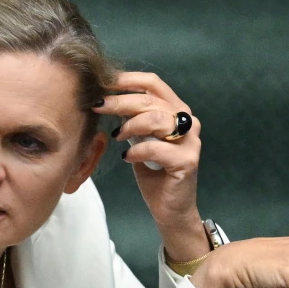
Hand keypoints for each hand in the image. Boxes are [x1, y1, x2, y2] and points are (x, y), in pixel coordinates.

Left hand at [93, 71, 208, 261]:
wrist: (169, 208)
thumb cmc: (153, 172)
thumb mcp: (139, 139)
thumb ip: (131, 120)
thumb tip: (107, 100)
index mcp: (176, 110)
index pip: (154, 84)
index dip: (128, 79)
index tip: (103, 82)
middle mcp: (187, 121)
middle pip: (151, 100)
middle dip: (119, 101)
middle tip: (97, 106)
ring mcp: (190, 140)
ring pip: (156, 119)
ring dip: (130, 125)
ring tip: (117, 136)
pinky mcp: (188, 161)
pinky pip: (158, 148)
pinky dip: (138, 151)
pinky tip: (128, 157)